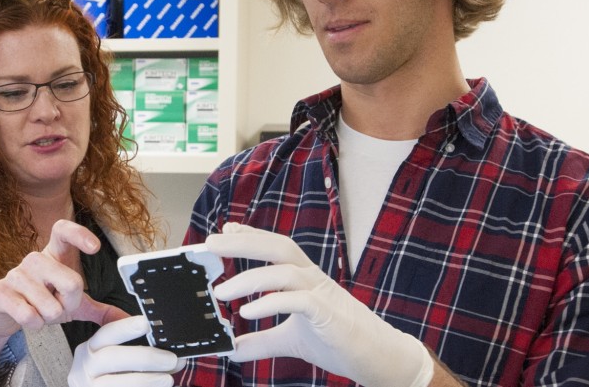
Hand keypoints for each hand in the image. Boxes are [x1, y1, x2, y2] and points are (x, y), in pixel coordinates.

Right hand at [0, 219, 127, 344]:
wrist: (5, 314)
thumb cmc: (42, 302)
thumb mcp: (73, 305)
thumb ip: (99, 310)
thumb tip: (128, 320)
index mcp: (54, 255)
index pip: (63, 229)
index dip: (79, 234)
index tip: (95, 248)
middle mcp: (35, 259)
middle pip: (70, 281)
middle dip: (71, 304)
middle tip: (62, 307)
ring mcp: (15, 274)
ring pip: (49, 304)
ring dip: (50, 317)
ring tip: (42, 313)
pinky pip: (27, 314)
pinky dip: (35, 324)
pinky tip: (30, 319)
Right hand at [69, 315, 181, 386]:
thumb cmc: (110, 376)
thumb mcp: (115, 358)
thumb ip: (138, 349)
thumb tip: (170, 348)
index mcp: (90, 349)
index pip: (106, 333)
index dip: (126, 327)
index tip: (146, 323)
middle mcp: (84, 367)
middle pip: (112, 357)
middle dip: (144, 357)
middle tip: (170, 359)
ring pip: (117, 383)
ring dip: (146, 380)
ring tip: (167, 379)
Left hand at [206, 222, 432, 386]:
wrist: (377, 358)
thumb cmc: (337, 342)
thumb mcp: (290, 340)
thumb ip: (261, 342)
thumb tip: (232, 349)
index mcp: (304, 278)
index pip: (275, 247)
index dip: (251, 235)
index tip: (225, 229)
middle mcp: (312, 278)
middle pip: (277, 247)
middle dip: (244, 241)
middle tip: (211, 242)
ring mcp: (321, 293)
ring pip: (284, 271)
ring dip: (249, 278)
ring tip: (220, 292)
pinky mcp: (328, 313)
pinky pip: (298, 301)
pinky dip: (271, 303)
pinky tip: (247, 313)